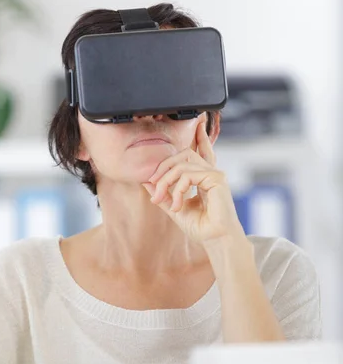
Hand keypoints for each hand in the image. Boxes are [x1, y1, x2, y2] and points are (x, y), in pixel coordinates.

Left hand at [142, 122, 243, 244]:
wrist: (215, 240)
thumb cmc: (201, 228)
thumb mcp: (175, 208)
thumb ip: (163, 194)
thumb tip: (147, 182)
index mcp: (204, 177)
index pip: (201, 151)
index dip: (199, 136)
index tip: (197, 123)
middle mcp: (210, 173)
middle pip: (183, 155)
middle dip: (163, 169)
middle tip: (154, 189)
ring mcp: (214, 174)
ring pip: (182, 164)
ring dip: (166, 182)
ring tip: (162, 200)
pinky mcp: (216, 179)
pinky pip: (188, 174)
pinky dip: (178, 189)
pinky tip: (177, 204)